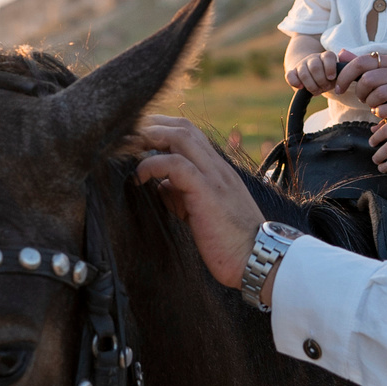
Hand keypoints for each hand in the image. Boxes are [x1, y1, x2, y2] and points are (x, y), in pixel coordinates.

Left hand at [134, 119, 264, 288]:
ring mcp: (214, 176)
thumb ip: (183, 195)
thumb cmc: (231, 243)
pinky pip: (176, 165)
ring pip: (180, 137)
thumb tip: (161, 187)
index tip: (137, 139)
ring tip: (128, 150)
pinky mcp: (207, 191)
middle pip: (182, 127)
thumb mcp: (203, 213)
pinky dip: (152, 165)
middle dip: (151, 126)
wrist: (261, 259)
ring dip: (150, 138)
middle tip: (125, 138)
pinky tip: (139, 177)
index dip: (162, 129)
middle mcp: (217, 167)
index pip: (190, 133)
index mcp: (218, 170)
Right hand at [284, 51, 341, 93]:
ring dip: (311, 85)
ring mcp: (302, 64)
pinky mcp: (292, 72)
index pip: (328, 57)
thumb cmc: (329, 76)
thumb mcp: (338, 74)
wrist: (313, 74)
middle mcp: (314, 59)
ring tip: (316, 91)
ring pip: (303, 72)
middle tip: (325, 88)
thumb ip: (342, 73)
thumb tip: (344, 73)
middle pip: (315, 66)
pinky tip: (300, 87)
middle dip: (320, 80)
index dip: (330, 68)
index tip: (331, 78)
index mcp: (326, 57)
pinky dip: (294, 82)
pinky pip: (290, 75)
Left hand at [341, 51, 386, 122]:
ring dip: (370, 103)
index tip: (339, 87)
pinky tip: (381, 111)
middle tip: (362, 97)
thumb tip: (341, 54)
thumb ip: (364, 63)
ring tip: (372, 105)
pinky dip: (380, 113)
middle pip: (368, 80)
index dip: (345, 75)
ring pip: (379, 95)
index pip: (362, 62)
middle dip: (360, 92)